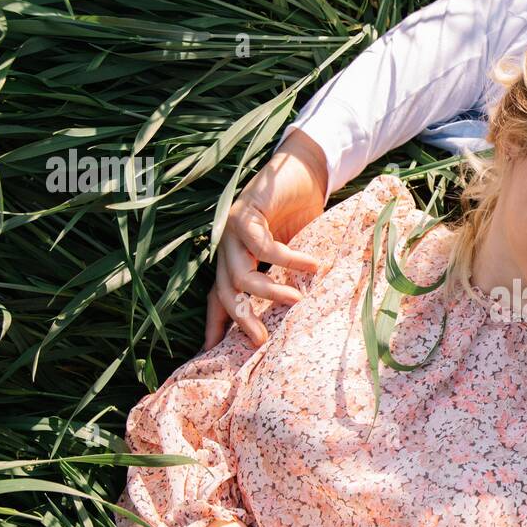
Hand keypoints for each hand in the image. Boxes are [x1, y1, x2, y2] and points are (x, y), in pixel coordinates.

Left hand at [204, 128, 328, 350]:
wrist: (304, 171)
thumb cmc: (301, 215)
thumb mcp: (293, 255)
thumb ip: (287, 278)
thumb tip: (302, 313)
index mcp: (235, 260)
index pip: (219, 297)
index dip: (216, 326)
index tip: (213, 355)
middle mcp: (226, 248)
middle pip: (224, 292)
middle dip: (241, 318)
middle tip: (259, 341)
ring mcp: (232, 230)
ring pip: (240, 273)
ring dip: (268, 291)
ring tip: (295, 299)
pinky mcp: (245, 213)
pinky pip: (264, 247)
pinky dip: (289, 259)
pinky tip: (312, 264)